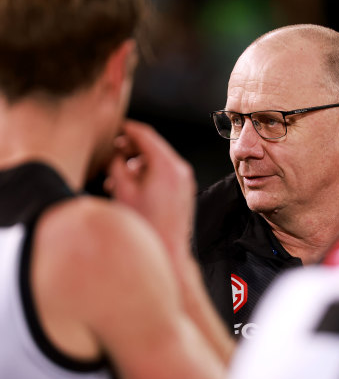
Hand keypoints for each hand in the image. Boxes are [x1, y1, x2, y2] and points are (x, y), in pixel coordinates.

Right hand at [105, 121, 195, 258]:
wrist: (168, 251)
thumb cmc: (146, 225)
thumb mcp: (123, 191)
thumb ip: (117, 165)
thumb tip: (115, 154)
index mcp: (167, 165)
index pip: (145, 135)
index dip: (127, 129)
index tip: (116, 127)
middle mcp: (180, 169)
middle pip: (153, 146)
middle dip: (130, 147)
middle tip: (112, 151)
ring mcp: (185, 180)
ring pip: (158, 160)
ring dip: (137, 162)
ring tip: (117, 174)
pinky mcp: (184, 191)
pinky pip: (165, 173)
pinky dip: (148, 173)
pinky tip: (131, 185)